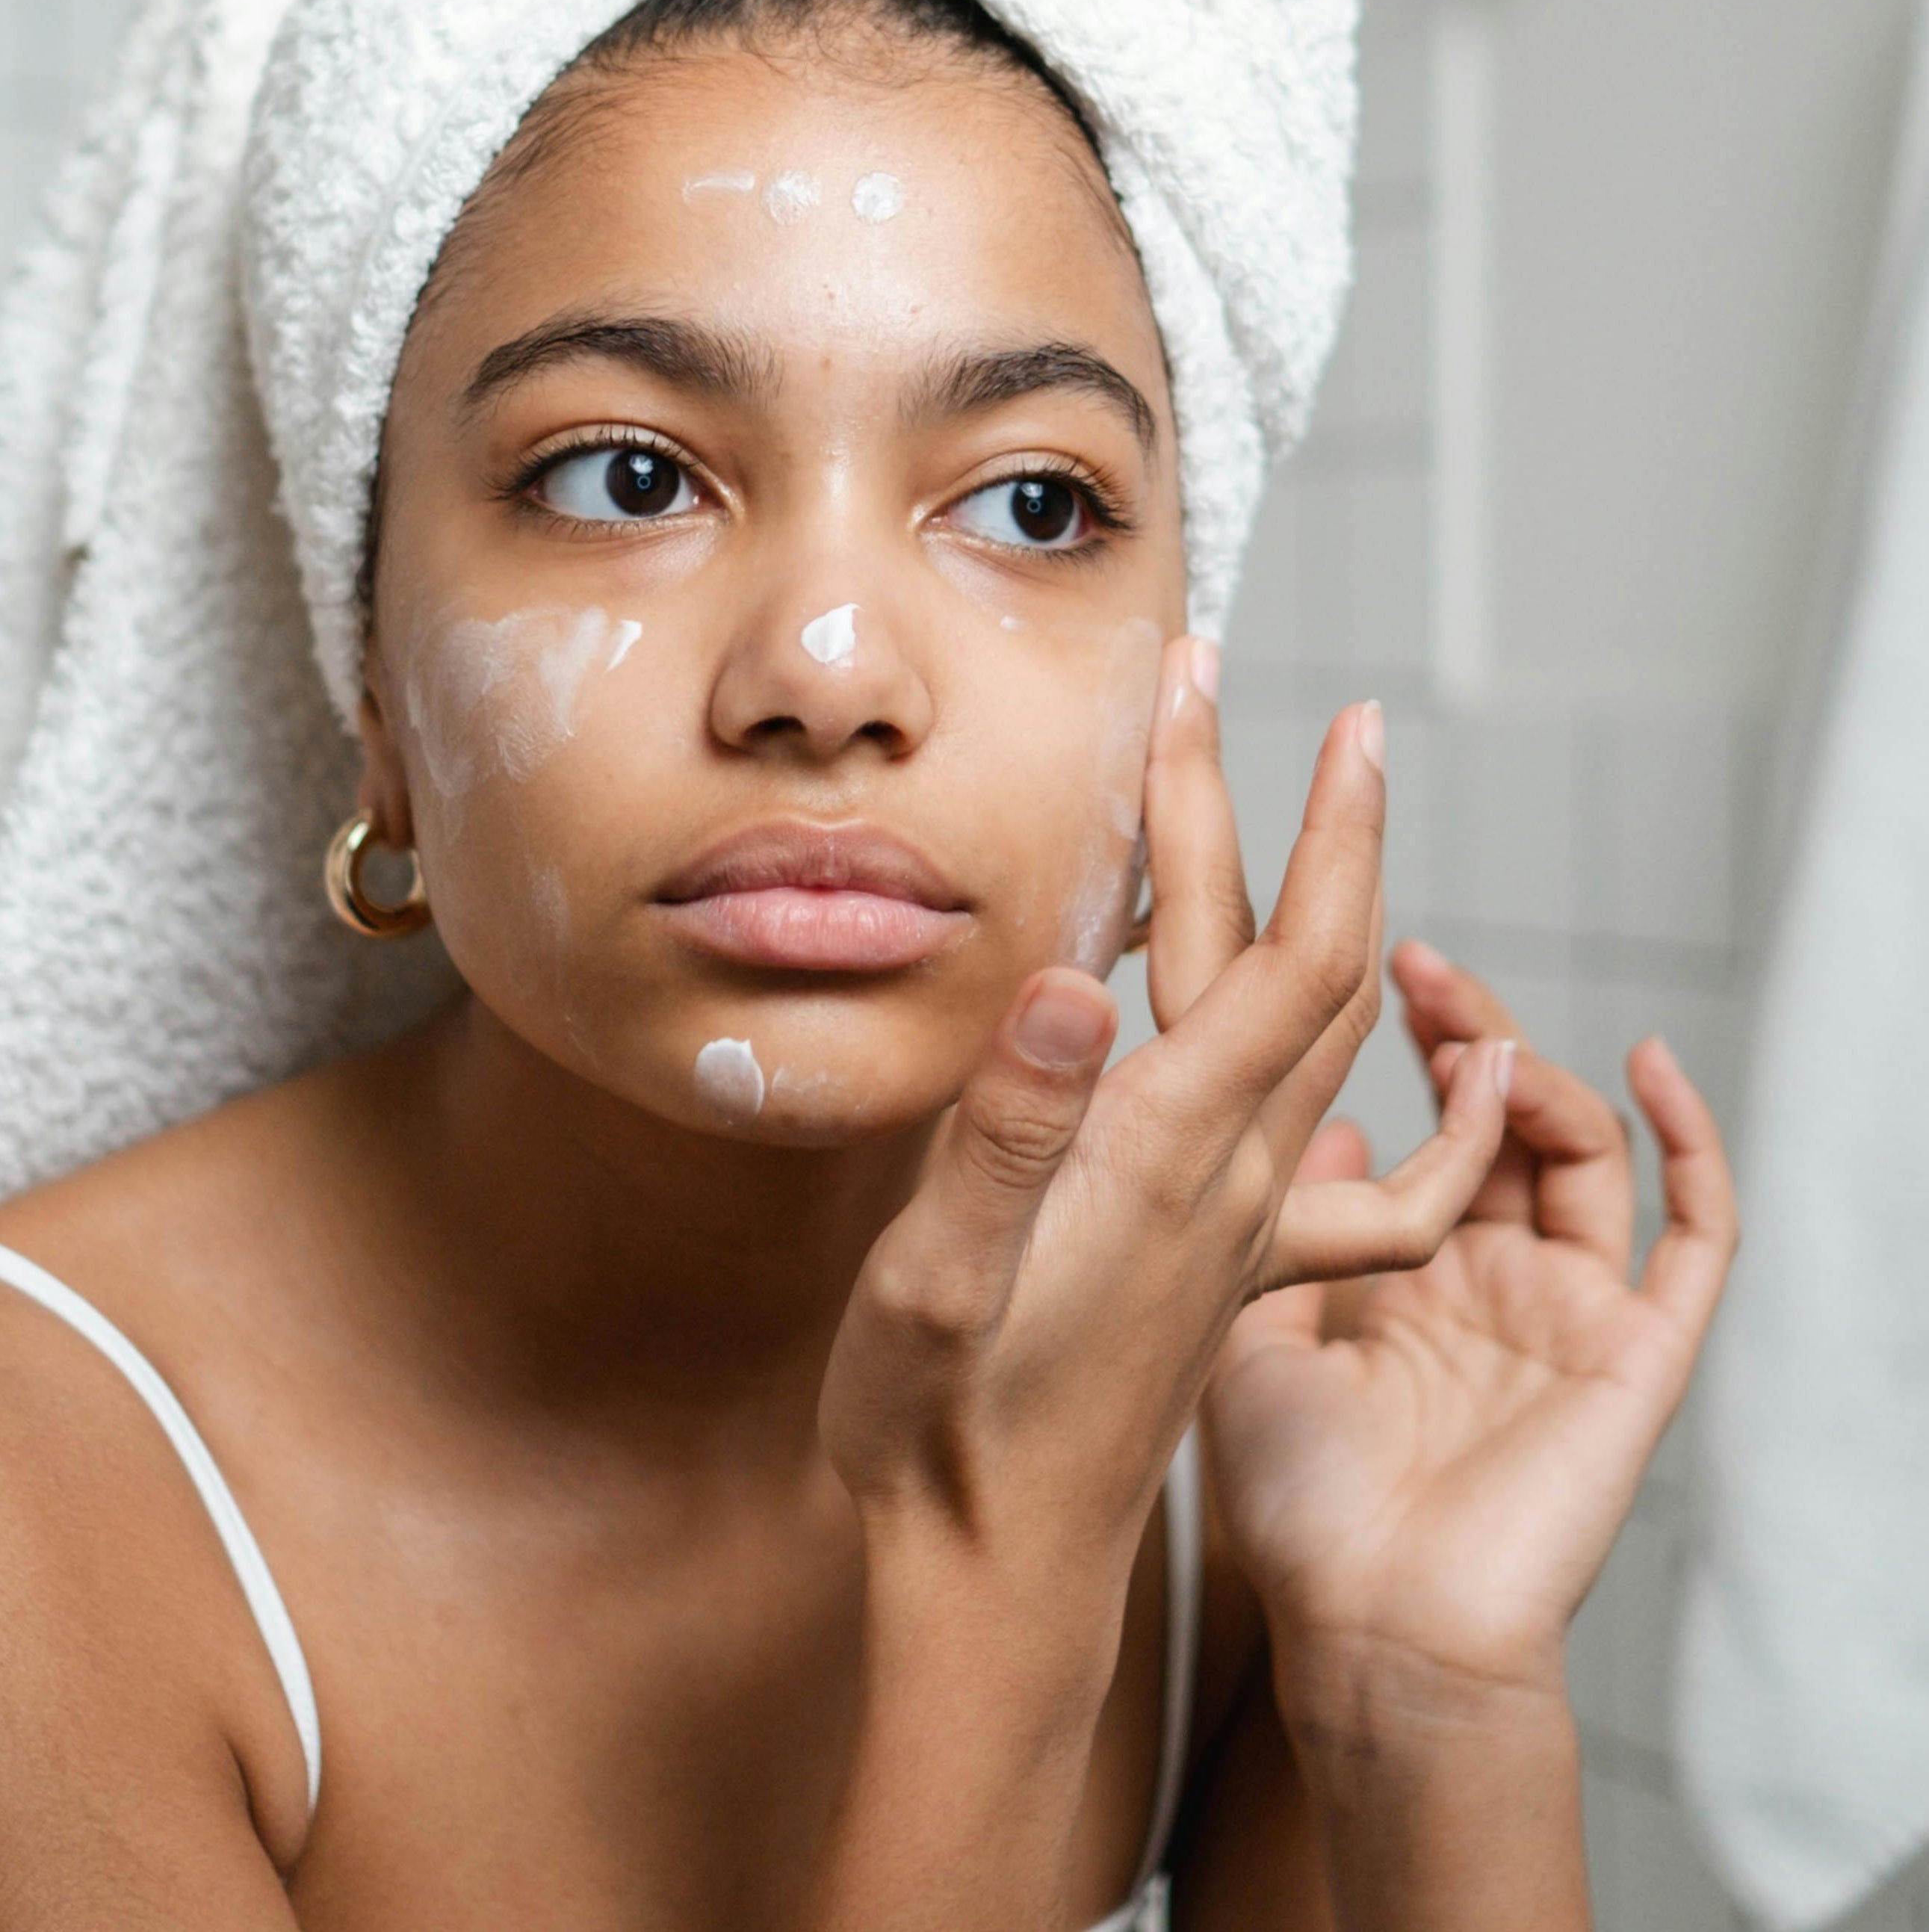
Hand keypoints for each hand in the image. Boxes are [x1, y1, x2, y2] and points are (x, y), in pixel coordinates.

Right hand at [818, 647, 1508, 1600]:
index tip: (1312, 707)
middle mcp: (1231, 1179)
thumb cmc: (943, 1432)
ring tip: (1289, 807)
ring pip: (1314, 1034)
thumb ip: (1006, 1134)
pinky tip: (1330, 1036)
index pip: (1285, 954)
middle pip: (1311, 965)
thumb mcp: (937, 1283)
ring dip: (1314, 903)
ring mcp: (1237, 1223)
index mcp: (1168, 1158)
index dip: (1311, 822)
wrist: (996, 1576)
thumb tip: (1072, 982)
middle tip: (1239, 693)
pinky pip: (1320, 1137)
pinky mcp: (1221, 1263)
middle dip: (1300, 816)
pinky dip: (1333, 1053)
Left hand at [1204, 942, 1739, 1717]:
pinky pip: (1694, 1238)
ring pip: (1584, 1155)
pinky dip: (1687, 1145)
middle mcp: (1496, 1289)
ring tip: (1473, 1025)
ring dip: (1538, 1073)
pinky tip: (1643, 1066)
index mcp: (1413, 1285)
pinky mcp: (1635, 1354)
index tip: (1362, 971)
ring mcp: (1569, 1316)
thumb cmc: (1300, 1515)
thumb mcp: (1256, 1345)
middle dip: (1468, 1036)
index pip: (1432, 1133)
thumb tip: (1329, 1134)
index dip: (1410, 1052)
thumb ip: (1292, 1241)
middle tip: (1418, 966)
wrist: (1367, 1632)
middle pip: (1505, 1125)